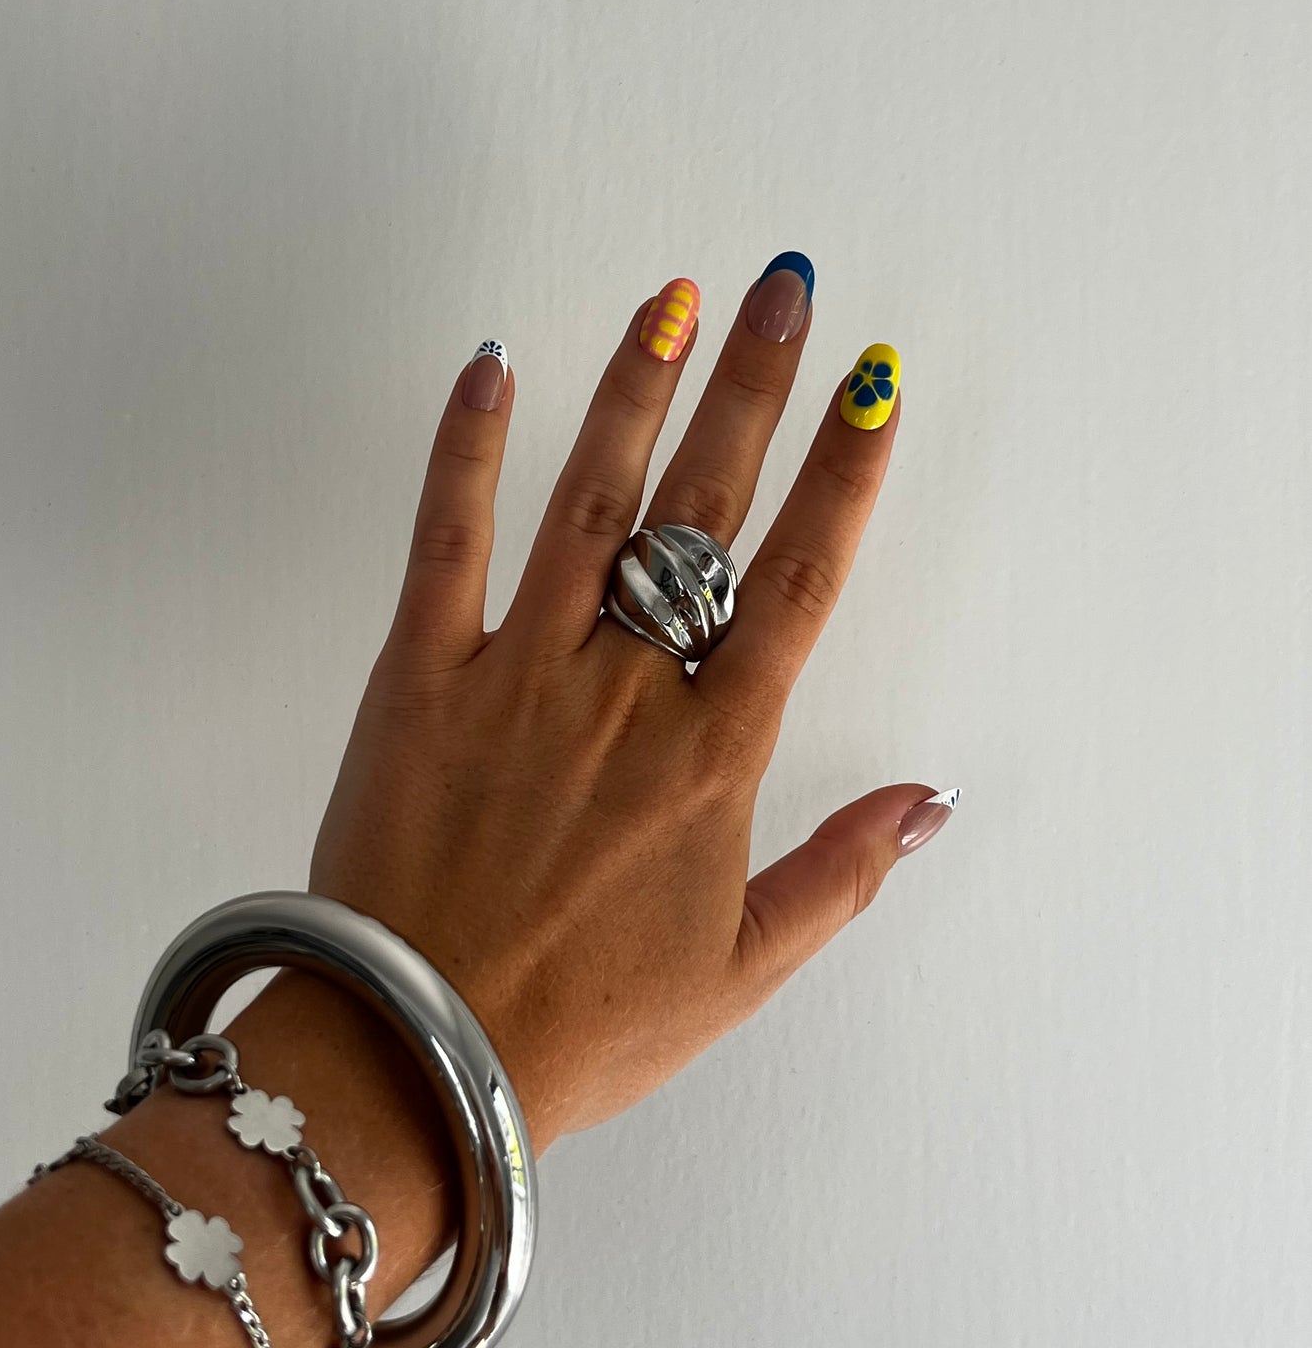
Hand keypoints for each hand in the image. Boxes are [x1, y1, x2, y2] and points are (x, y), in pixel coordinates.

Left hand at [307, 264, 955, 1151]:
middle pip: (706, 513)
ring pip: (590, 503)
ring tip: (675, 297)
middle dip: (755, 390)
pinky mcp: (419, 679)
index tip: (875, 388)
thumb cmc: (579, 1027)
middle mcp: (624, 693)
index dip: (844, 476)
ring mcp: (518, 675)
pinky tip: (495, 367)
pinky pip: (446, 541)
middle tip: (785, 288)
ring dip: (637, 391)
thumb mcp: (739, 972)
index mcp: (710, 757)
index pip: (797, 584)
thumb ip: (840, 874)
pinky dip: (466, 450)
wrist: (420, 1059)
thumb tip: (928, 802)